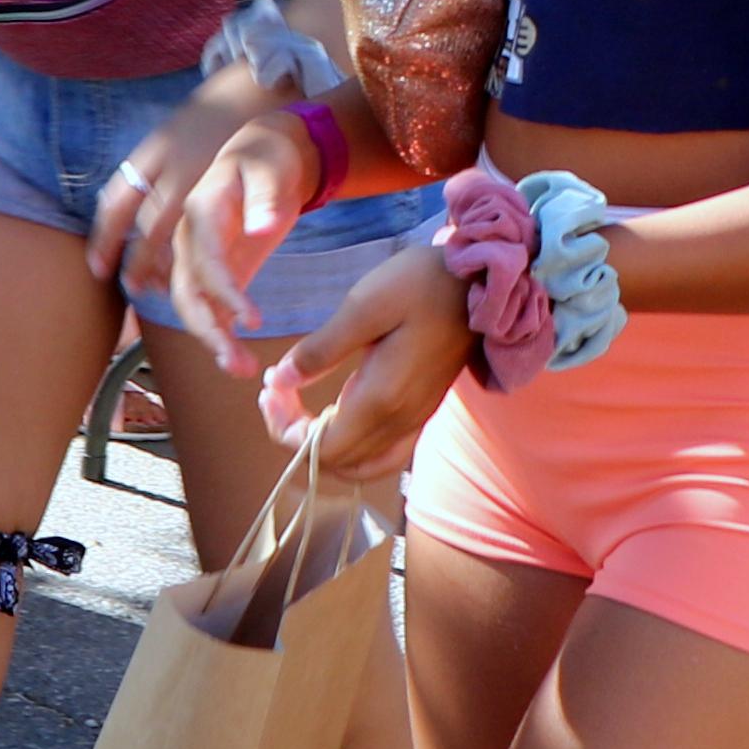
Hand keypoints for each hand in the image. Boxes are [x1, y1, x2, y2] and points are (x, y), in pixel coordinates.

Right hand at [157, 99, 327, 363]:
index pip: (205, 258)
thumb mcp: (271, 170)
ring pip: (190, 303)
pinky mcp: (211, 269)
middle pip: (184, 290)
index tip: (254, 322)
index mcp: (199, 209)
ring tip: (241, 368)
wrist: (262, 155)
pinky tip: (237, 358)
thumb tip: (261, 229)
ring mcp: (196, 256)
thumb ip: (265, 198)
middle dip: (207, 329)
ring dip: (210, 338)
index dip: (225, 292)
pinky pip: (205, 305)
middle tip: (238, 364)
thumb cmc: (268, 159)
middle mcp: (188, 237)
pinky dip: (217, 333)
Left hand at [257, 234, 471, 478]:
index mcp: (381, 400)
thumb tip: (279, 380)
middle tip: (275, 391)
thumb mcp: (362, 306)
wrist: (479, 284)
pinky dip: (348, 444)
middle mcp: (399, 422)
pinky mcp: (420, 412)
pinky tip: (331, 410)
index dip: (286, 430)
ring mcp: (414, 421)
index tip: (268, 389)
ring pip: (360, 464)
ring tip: (296, 403)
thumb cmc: (419, 286)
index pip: (322, 450)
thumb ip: (320, 349)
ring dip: (321, 445)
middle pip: (337, 462)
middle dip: (295, 436)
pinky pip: (381, 452)